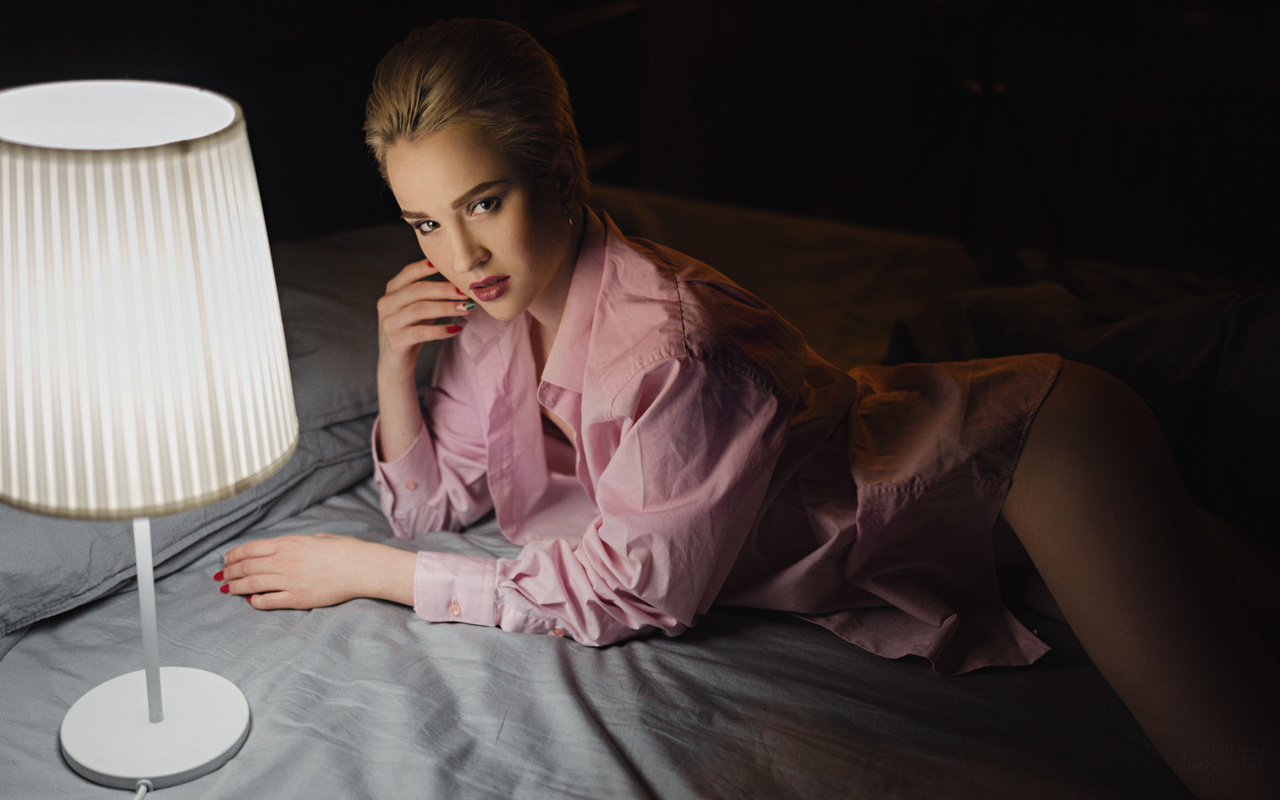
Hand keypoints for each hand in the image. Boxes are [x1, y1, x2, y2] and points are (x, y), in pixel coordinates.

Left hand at [217, 534, 415, 609]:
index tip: (225, 559)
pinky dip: (255, 601)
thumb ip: (296, 544)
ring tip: (227, 590)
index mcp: (289, 543)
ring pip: (252, 584)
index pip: (250, 549)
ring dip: (236, 587)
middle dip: (230, 572)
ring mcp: (290, 580)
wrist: (363, 567)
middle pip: (246, 567)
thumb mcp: (317, 538)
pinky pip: (269, 601)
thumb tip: (283, 550)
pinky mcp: (298, 598)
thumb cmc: (345, 550)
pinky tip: (251, 600)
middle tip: (222, 577)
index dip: (233, 555)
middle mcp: (285, 561)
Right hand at [377, 258, 471, 375]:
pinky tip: (456, 329)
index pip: (408, 273)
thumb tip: (458, 279)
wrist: (395, 364)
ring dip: (446, 308)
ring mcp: (389, 323)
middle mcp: (386, 304)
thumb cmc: (412, 331)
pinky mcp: (395, 341)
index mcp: (392, 291)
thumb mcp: (420, 308)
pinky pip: (421, 332)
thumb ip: (432, 293)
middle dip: (444, 289)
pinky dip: (440, 330)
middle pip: (417, 290)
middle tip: (466, 292)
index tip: (446, 263)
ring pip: (420, 310)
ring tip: (466, 309)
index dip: (426, 267)